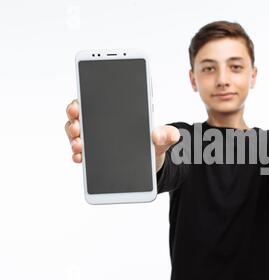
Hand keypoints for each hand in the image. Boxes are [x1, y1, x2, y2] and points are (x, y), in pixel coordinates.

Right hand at [64, 99, 179, 170]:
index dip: (83, 100)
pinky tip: (80, 158)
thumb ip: (167, 134)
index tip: (78, 105)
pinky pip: (82, 153)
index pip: (96, 99)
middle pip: (80, 115)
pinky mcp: (94, 155)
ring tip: (79, 145)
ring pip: (77, 134)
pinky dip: (79, 155)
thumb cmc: (154, 143)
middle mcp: (102, 122)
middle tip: (77, 126)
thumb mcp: (164, 137)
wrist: (152, 163)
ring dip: (74, 138)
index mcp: (118, 110)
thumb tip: (162, 134)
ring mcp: (96, 138)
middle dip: (74, 119)